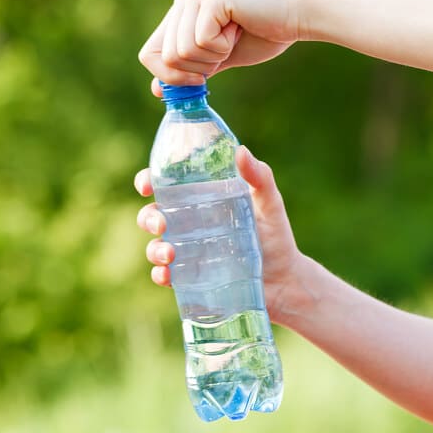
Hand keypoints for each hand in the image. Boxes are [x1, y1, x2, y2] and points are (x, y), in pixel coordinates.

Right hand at [135, 146, 303, 323]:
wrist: (285, 281)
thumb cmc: (276, 238)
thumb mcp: (270, 204)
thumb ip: (261, 177)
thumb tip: (241, 151)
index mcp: (203, 200)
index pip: (167, 185)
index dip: (149, 180)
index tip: (146, 186)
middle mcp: (190, 225)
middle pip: (153, 215)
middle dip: (148, 218)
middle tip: (161, 224)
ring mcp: (189, 252)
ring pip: (155, 247)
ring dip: (154, 249)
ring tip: (170, 254)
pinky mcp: (191, 278)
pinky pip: (166, 275)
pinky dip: (160, 275)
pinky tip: (167, 275)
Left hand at [139, 0, 305, 94]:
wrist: (297, 17)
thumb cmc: (263, 36)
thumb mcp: (219, 59)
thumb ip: (190, 70)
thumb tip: (157, 90)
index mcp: (181, 11)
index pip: (150, 53)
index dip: (170, 77)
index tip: (201, 80)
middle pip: (166, 57)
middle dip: (199, 68)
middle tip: (226, 50)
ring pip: (183, 51)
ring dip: (215, 57)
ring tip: (234, 37)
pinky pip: (202, 41)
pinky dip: (224, 47)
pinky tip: (239, 29)